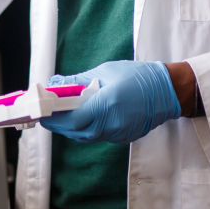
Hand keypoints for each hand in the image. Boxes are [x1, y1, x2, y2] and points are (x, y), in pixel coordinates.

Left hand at [43, 60, 181, 143]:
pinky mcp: (122, 137)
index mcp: (107, 105)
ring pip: (86, 136)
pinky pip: (98, 136)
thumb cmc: (138, 76)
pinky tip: (81, 118)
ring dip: (70, 128)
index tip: (41, 112)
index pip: (73, 120)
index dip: (54, 118)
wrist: (167, 91)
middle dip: (58, 124)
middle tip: (46, 115)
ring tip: (60, 115)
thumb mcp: (105, 71)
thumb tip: (55, 83)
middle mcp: (112, 123)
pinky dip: (85, 129)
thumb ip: (78, 81)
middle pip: (76, 132)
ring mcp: (118, 133)